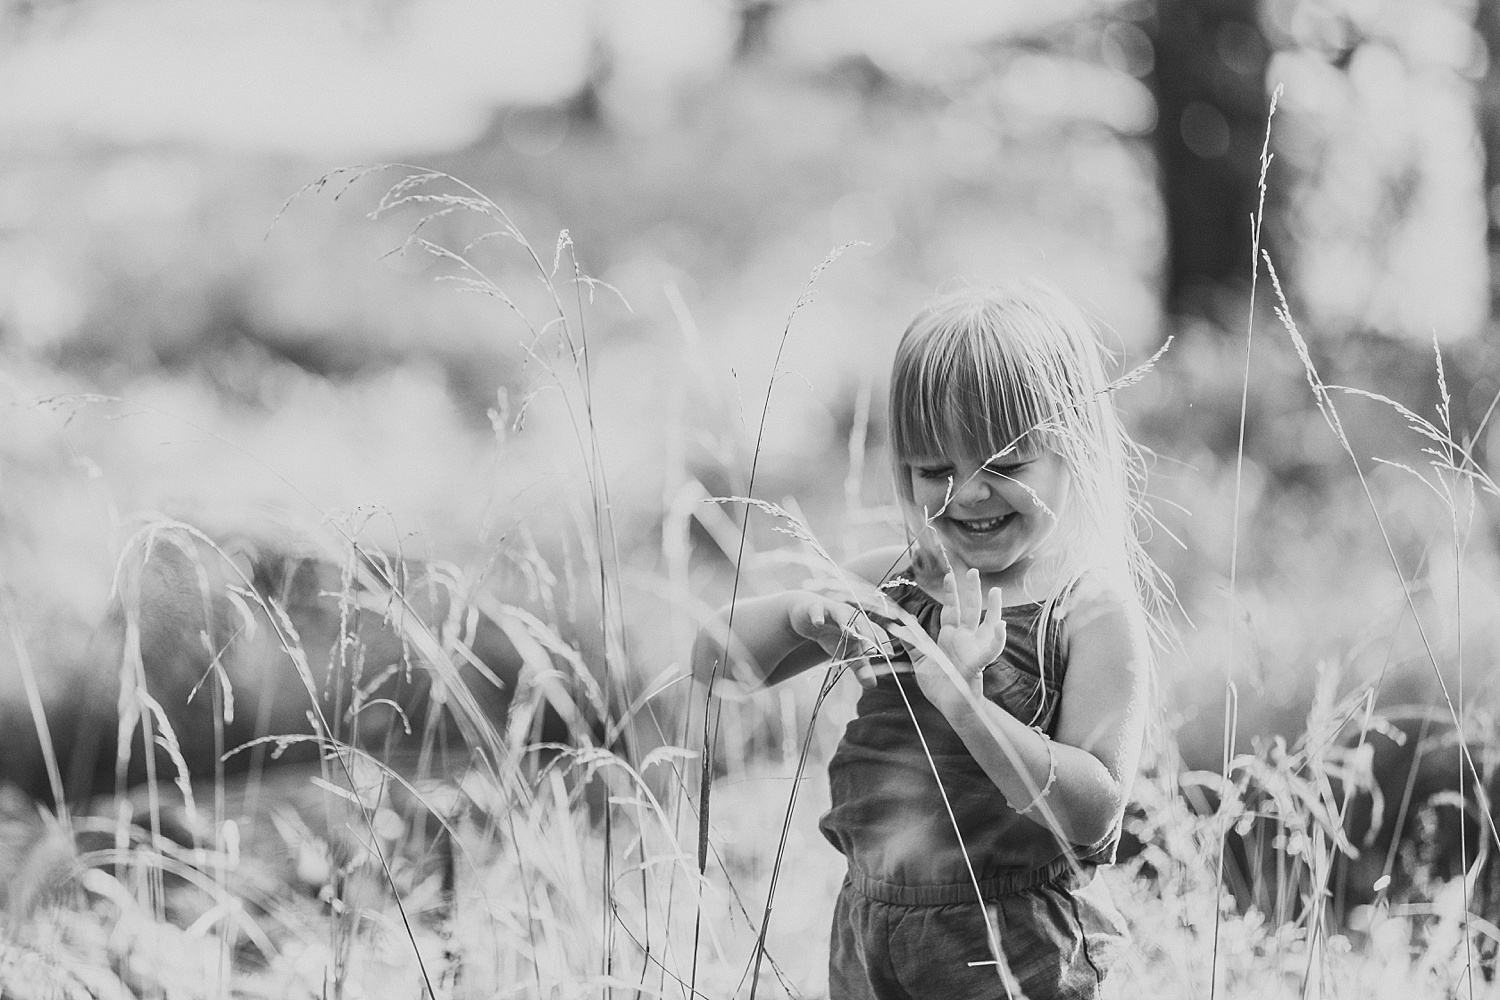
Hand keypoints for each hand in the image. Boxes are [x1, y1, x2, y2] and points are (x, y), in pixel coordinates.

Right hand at [788, 592, 896, 686]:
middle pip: (861, 622)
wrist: (806, 616)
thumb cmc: (831, 634)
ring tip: (850, 634)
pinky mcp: (814, 608)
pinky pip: (816, 610)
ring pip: (842, 613)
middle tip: (872, 650)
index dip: (883, 642)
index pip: (875, 631)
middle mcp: (849, 614)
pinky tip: (818, 623)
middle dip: (867, 634)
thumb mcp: (845, 652)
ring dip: (846, 622)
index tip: (891, 656)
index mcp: (860, 625)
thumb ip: (860, 667)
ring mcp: (832, 609)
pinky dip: (818, 616)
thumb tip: (873, 685)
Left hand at [911, 568, 1005, 706]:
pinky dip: (997, 638)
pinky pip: (990, 649)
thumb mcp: (920, 662)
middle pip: (970, 610)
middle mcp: (964, 639)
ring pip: (986, 624)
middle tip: (973, 571)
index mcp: (950, 637)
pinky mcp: (978, 664)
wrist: (952, 708)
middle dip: (971, 591)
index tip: (950, 575)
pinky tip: (1001, 625)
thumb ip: (911, 643)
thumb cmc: (940, 685)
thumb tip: (898, 626)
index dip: (950, 593)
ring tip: (996, 592)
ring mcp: (973, 650)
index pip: (951, 609)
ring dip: (992, 608)